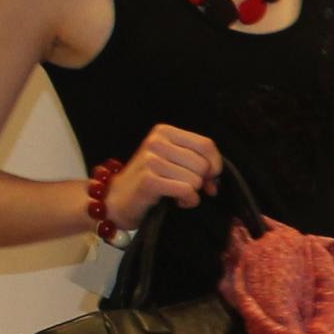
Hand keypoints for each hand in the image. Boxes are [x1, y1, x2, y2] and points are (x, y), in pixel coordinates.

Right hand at [105, 124, 223, 233]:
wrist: (117, 199)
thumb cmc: (150, 179)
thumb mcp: (172, 160)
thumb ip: (197, 161)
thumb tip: (216, 179)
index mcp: (164, 131)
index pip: (206, 144)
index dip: (215, 165)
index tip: (210, 178)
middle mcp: (156, 141)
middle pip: (203, 164)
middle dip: (203, 182)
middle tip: (190, 189)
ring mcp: (151, 160)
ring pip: (196, 179)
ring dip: (193, 193)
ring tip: (178, 195)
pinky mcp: (149, 180)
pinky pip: (186, 191)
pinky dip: (189, 201)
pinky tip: (178, 202)